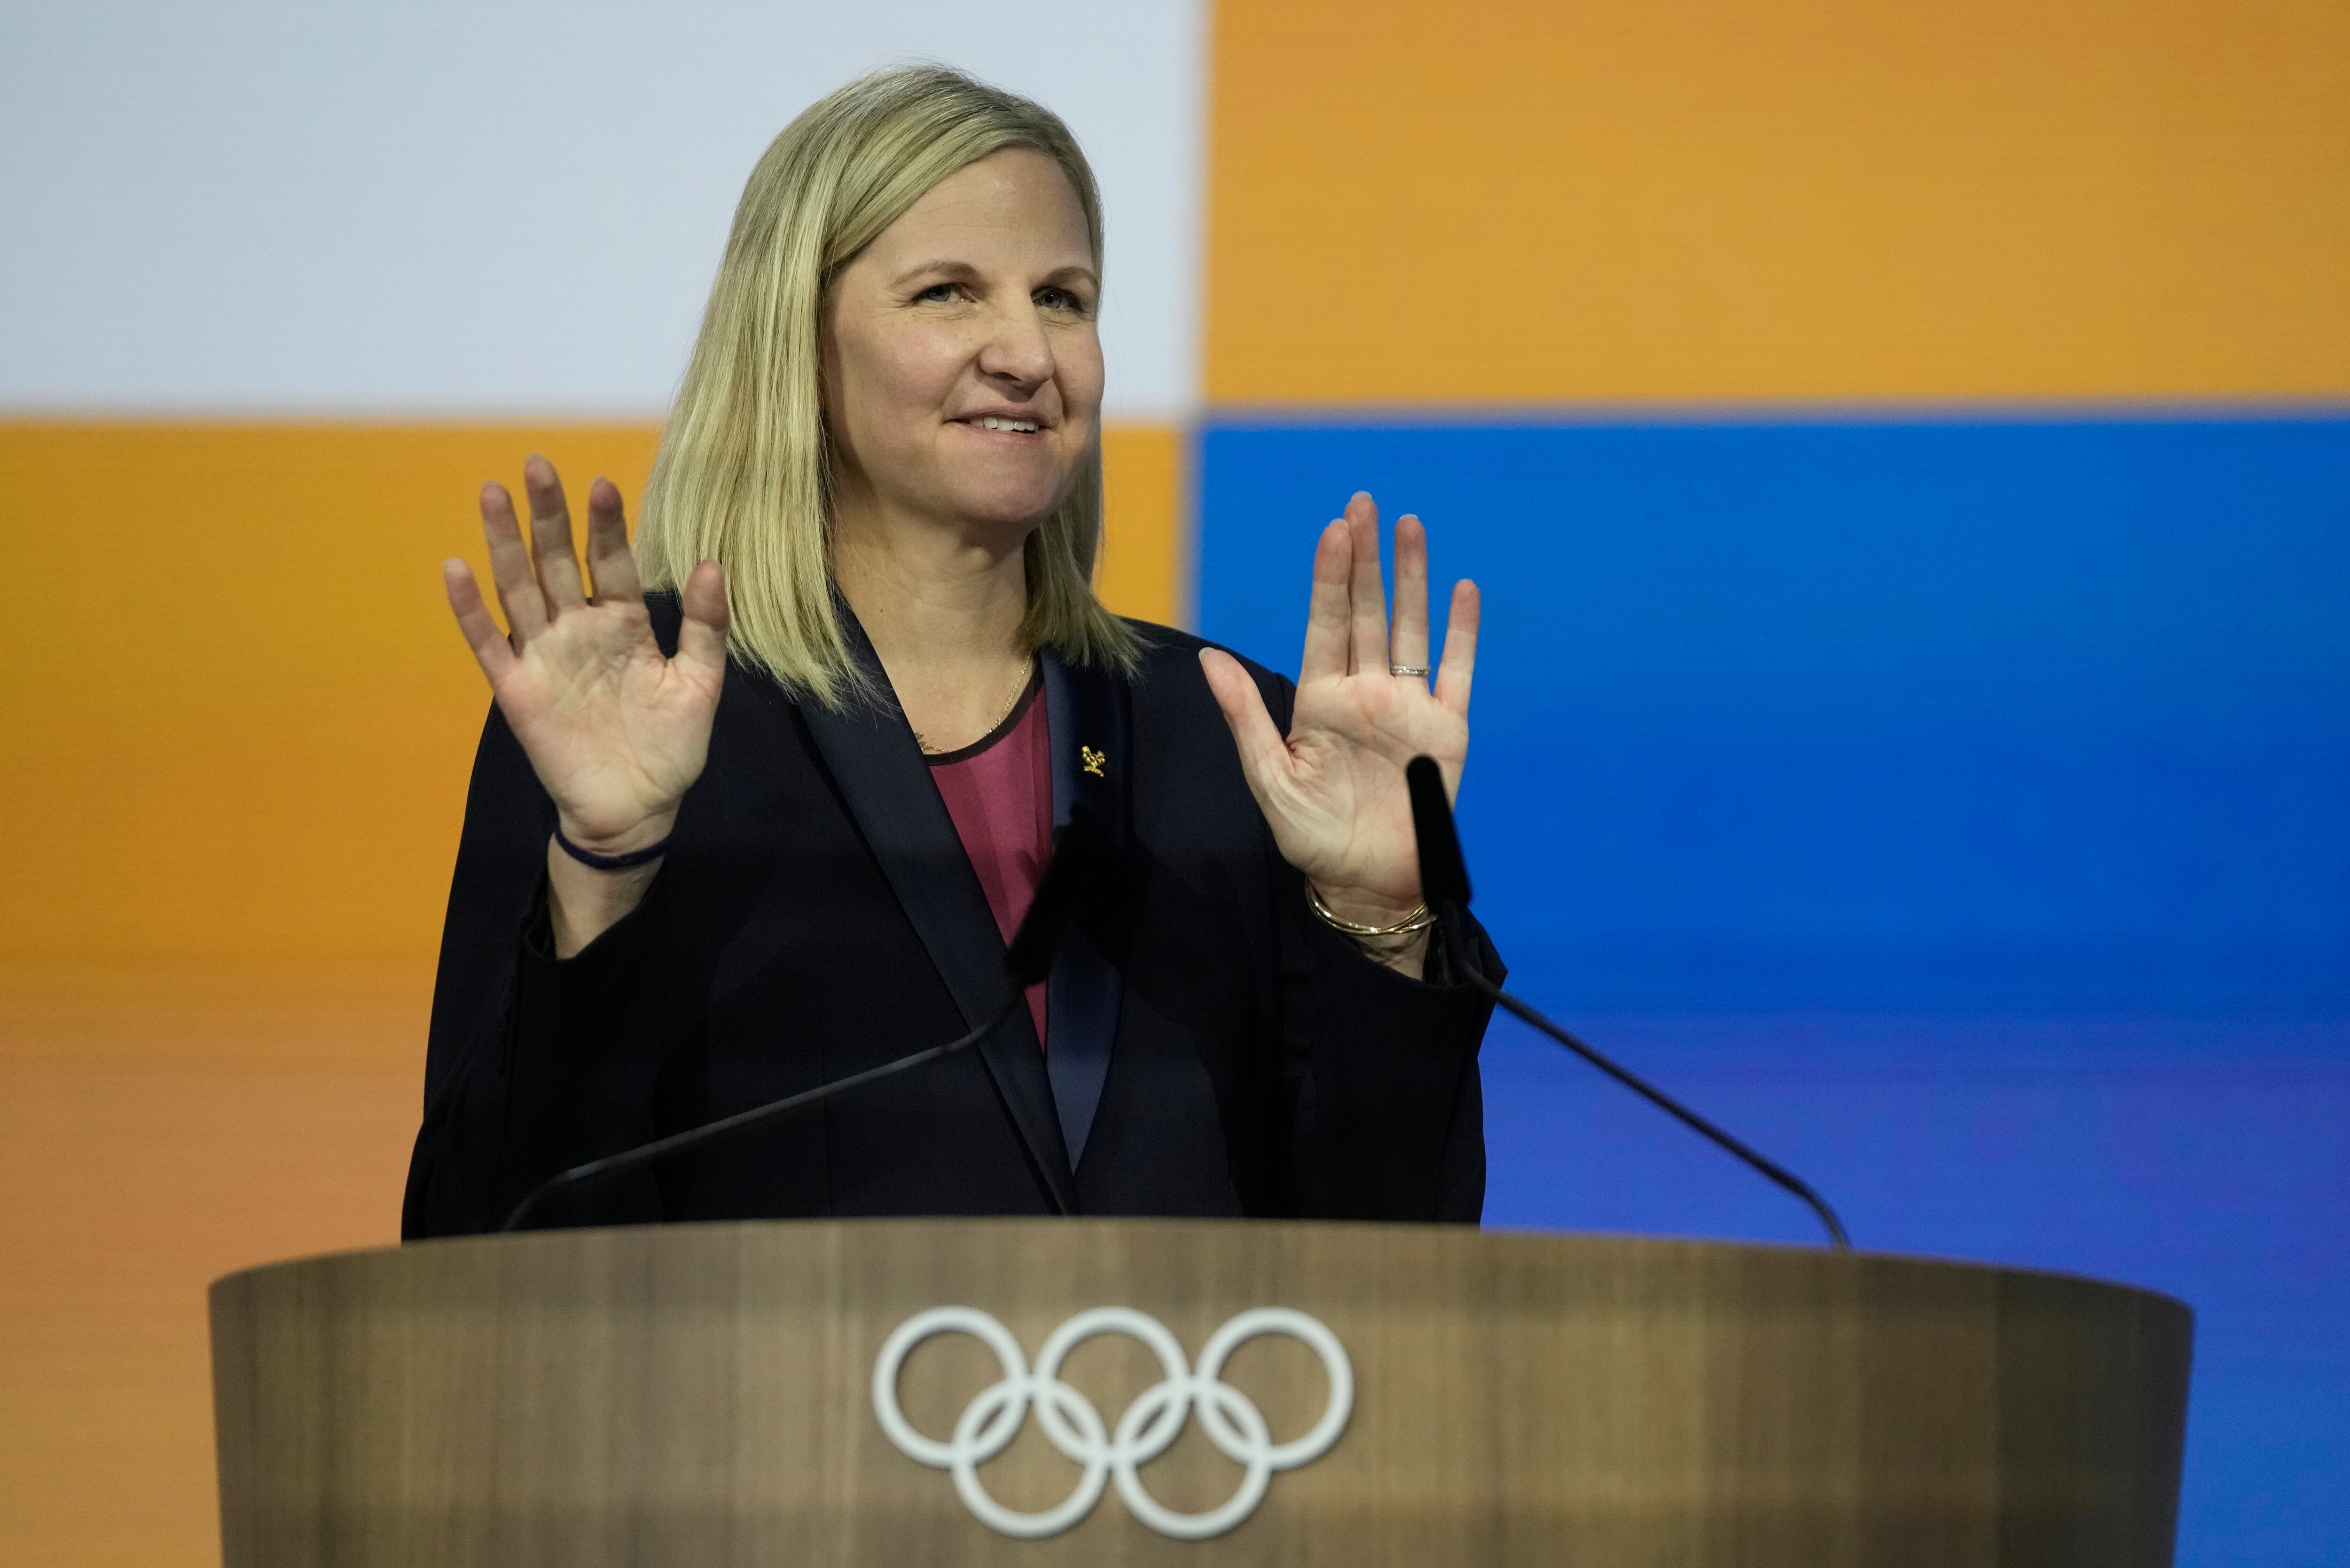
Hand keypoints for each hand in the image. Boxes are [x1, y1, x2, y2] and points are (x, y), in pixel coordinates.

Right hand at [444, 456, 728, 855]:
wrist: (637, 809)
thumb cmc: (671, 747)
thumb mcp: (700, 685)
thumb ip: (706, 627)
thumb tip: (711, 564)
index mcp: (626, 624)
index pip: (612, 564)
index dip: (605, 527)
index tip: (601, 484)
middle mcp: (580, 630)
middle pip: (558, 563)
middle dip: (548, 516)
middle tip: (537, 464)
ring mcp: (545, 657)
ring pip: (519, 589)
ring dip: (504, 544)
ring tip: (493, 494)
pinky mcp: (518, 691)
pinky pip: (489, 644)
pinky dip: (470, 609)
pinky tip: (456, 568)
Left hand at [1199, 491, 1479, 933]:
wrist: (1367, 885)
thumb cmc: (1312, 837)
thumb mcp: (1269, 777)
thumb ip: (1245, 715)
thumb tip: (1209, 658)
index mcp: (1321, 700)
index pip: (1325, 624)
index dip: (1330, 577)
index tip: (1333, 530)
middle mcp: (1365, 694)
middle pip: (1366, 612)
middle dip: (1365, 559)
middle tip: (1364, 503)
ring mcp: (1408, 708)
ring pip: (1410, 629)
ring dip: (1412, 579)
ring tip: (1410, 526)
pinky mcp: (1446, 731)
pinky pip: (1456, 672)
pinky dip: (1462, 634)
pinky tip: (1463, 591)